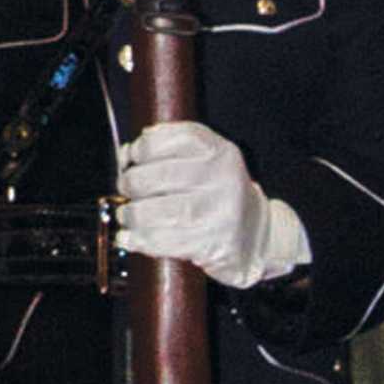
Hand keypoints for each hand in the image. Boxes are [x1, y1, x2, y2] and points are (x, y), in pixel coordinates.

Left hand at [116, 120, 310, 288]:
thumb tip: (127, 153)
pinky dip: (140, 240)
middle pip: (162, 176)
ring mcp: (220, 214)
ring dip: (132, 214)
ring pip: (160, 211)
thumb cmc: (218, 194)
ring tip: (126, 215)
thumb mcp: (204, 160)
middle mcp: (223, 180)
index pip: (178, 139)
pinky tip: (129, 238)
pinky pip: (166, 241)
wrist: (258, 236)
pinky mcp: (212, 244)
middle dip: (132, 183)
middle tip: (125, 189)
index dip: (145, 146)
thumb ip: (168, 148)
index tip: (132, 156)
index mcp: (220, 152)